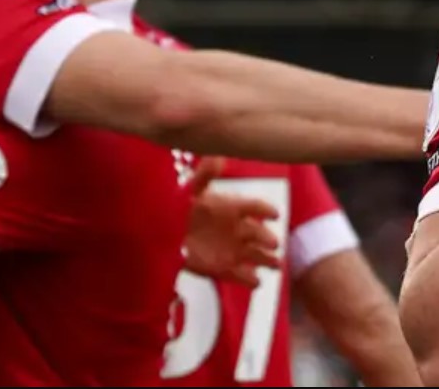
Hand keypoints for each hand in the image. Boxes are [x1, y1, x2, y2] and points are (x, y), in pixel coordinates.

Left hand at [182, 157, 281, 287]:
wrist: (163, 234)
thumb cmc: (180, 208)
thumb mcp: (191, 190)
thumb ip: (205, 175)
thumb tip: (218, 156)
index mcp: (232, 208)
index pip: (254, 206)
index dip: (265, 209)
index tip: (275, 213)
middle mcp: (237, 229)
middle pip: (259, 233)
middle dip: (267, 238)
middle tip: (273, 243)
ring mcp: (232, 250)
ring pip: (256, 255)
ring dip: (267, 260)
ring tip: (276, 264)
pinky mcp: (223, 269)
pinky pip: (240, 275)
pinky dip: (249, 279)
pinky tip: (256, 282)